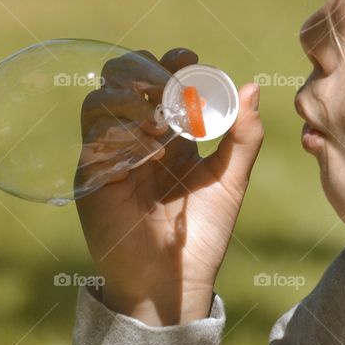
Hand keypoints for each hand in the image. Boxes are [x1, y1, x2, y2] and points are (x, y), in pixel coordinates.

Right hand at [75, 47, 262, 324]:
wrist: (172, 283)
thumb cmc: (203, 235)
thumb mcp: (231, 181)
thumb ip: (244, 137)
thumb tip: (252, 86)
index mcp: (172, 132)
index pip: (161, 78)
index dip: (172, 62)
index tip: (191, 61)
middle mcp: (138, 135)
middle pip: (123, 77)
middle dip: (144, 68)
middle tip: (170, 81)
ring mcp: (112, 152)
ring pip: (101, 98)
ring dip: (129, 95)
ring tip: (159, 117)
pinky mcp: (93, 173)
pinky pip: (93, 134)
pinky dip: (117, 127)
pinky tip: (146, 141)